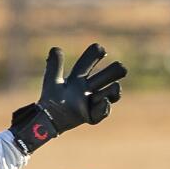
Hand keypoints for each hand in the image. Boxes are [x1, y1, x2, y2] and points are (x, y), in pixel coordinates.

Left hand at [9, 44, 126, 153]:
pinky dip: (104, 106)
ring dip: (113, 90)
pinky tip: (104, 101)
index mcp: (79, 76)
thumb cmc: (51, 99)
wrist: (49, 119)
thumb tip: (55, 49)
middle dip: (116, 70)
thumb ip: (54, 65)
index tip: (101, 50)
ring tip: (115, 86)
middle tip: (120, 67)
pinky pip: (103, 111)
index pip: (91, 61)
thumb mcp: (51, 80)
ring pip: (111, 92)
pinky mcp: (93, 115)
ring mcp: (93, 101)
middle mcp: (89, 87)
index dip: (96, 54)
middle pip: (109, 75)